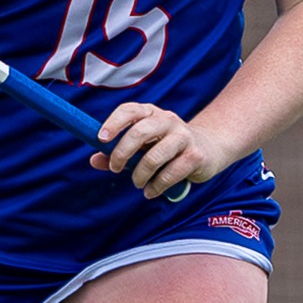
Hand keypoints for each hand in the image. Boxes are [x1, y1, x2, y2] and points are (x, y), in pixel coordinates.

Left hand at [89, 103, 237, 199]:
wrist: (208, 149)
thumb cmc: (166, 148)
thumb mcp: (142, 147)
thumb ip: (118, 153)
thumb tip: (93, 160)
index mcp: (150, 113)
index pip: (129, 110)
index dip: (113, 123)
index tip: (101, 139)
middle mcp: (167, 120)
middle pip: (140, 132)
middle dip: (122, 153)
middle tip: (115, 168)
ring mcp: (183, 136)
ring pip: (154, 156)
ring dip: (140, 174)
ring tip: (137, 183)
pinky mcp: (195, 155)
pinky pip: (170, 173)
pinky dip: (156, 186)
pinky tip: (151, 191)